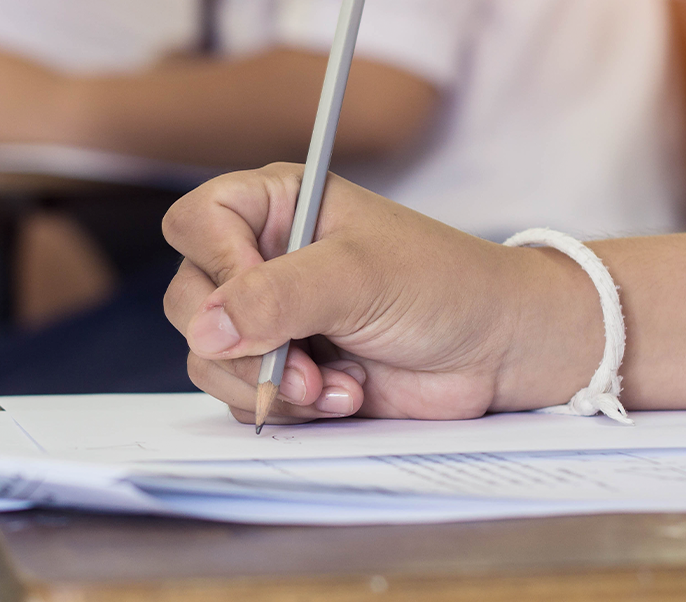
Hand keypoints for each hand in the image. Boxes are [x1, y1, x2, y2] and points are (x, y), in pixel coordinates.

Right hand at [163, 164, 602, 424]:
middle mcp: (262, 258)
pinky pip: (242, 395)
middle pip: (190, 300)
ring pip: (209, 358)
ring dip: (269, 383)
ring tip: (334, 385)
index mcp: (277, 206)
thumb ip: (276, 296)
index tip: (253, 296)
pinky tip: (345, 396)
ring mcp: (269, 318)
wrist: (495, 351)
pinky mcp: (282, 370)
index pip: (198, 221)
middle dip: (242, 343)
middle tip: (299, 360)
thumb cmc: (442, 286)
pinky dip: (289, 406)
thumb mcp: (358, 277)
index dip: (215, 262)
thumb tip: (204, 329)